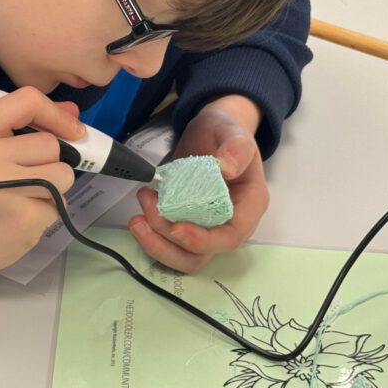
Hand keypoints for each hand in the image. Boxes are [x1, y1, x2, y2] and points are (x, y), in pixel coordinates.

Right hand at [0, 89, 82, 297]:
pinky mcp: (24, 218)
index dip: (56, 114)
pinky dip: (45, 213)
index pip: (28, 101)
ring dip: (53, 187)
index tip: (72, 129)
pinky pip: (59, 205)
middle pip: (51, 145)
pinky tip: (19, 218)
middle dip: (48, 163)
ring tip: (23, 197)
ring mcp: (7, 188)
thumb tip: (73, 114)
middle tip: (22, 179)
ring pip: (63, 174)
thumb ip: (23, 128)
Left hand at [129, 95, 268, 272]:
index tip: (176, 227)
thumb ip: (236, 148)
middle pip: (202, 253)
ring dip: (156, 242)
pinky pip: (169, 242)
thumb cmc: (227, 133)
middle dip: (169, 239)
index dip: (203, 240)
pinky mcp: (186, 224)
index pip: (230, 237)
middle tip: (148, 207)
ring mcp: (207, 227)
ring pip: (183, 255)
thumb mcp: (235, 132)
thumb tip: (226, 168)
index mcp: (249, 206)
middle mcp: (229, 224)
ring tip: (138, 215)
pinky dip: (152, 235)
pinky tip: (140, 213)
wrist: (211, 132)